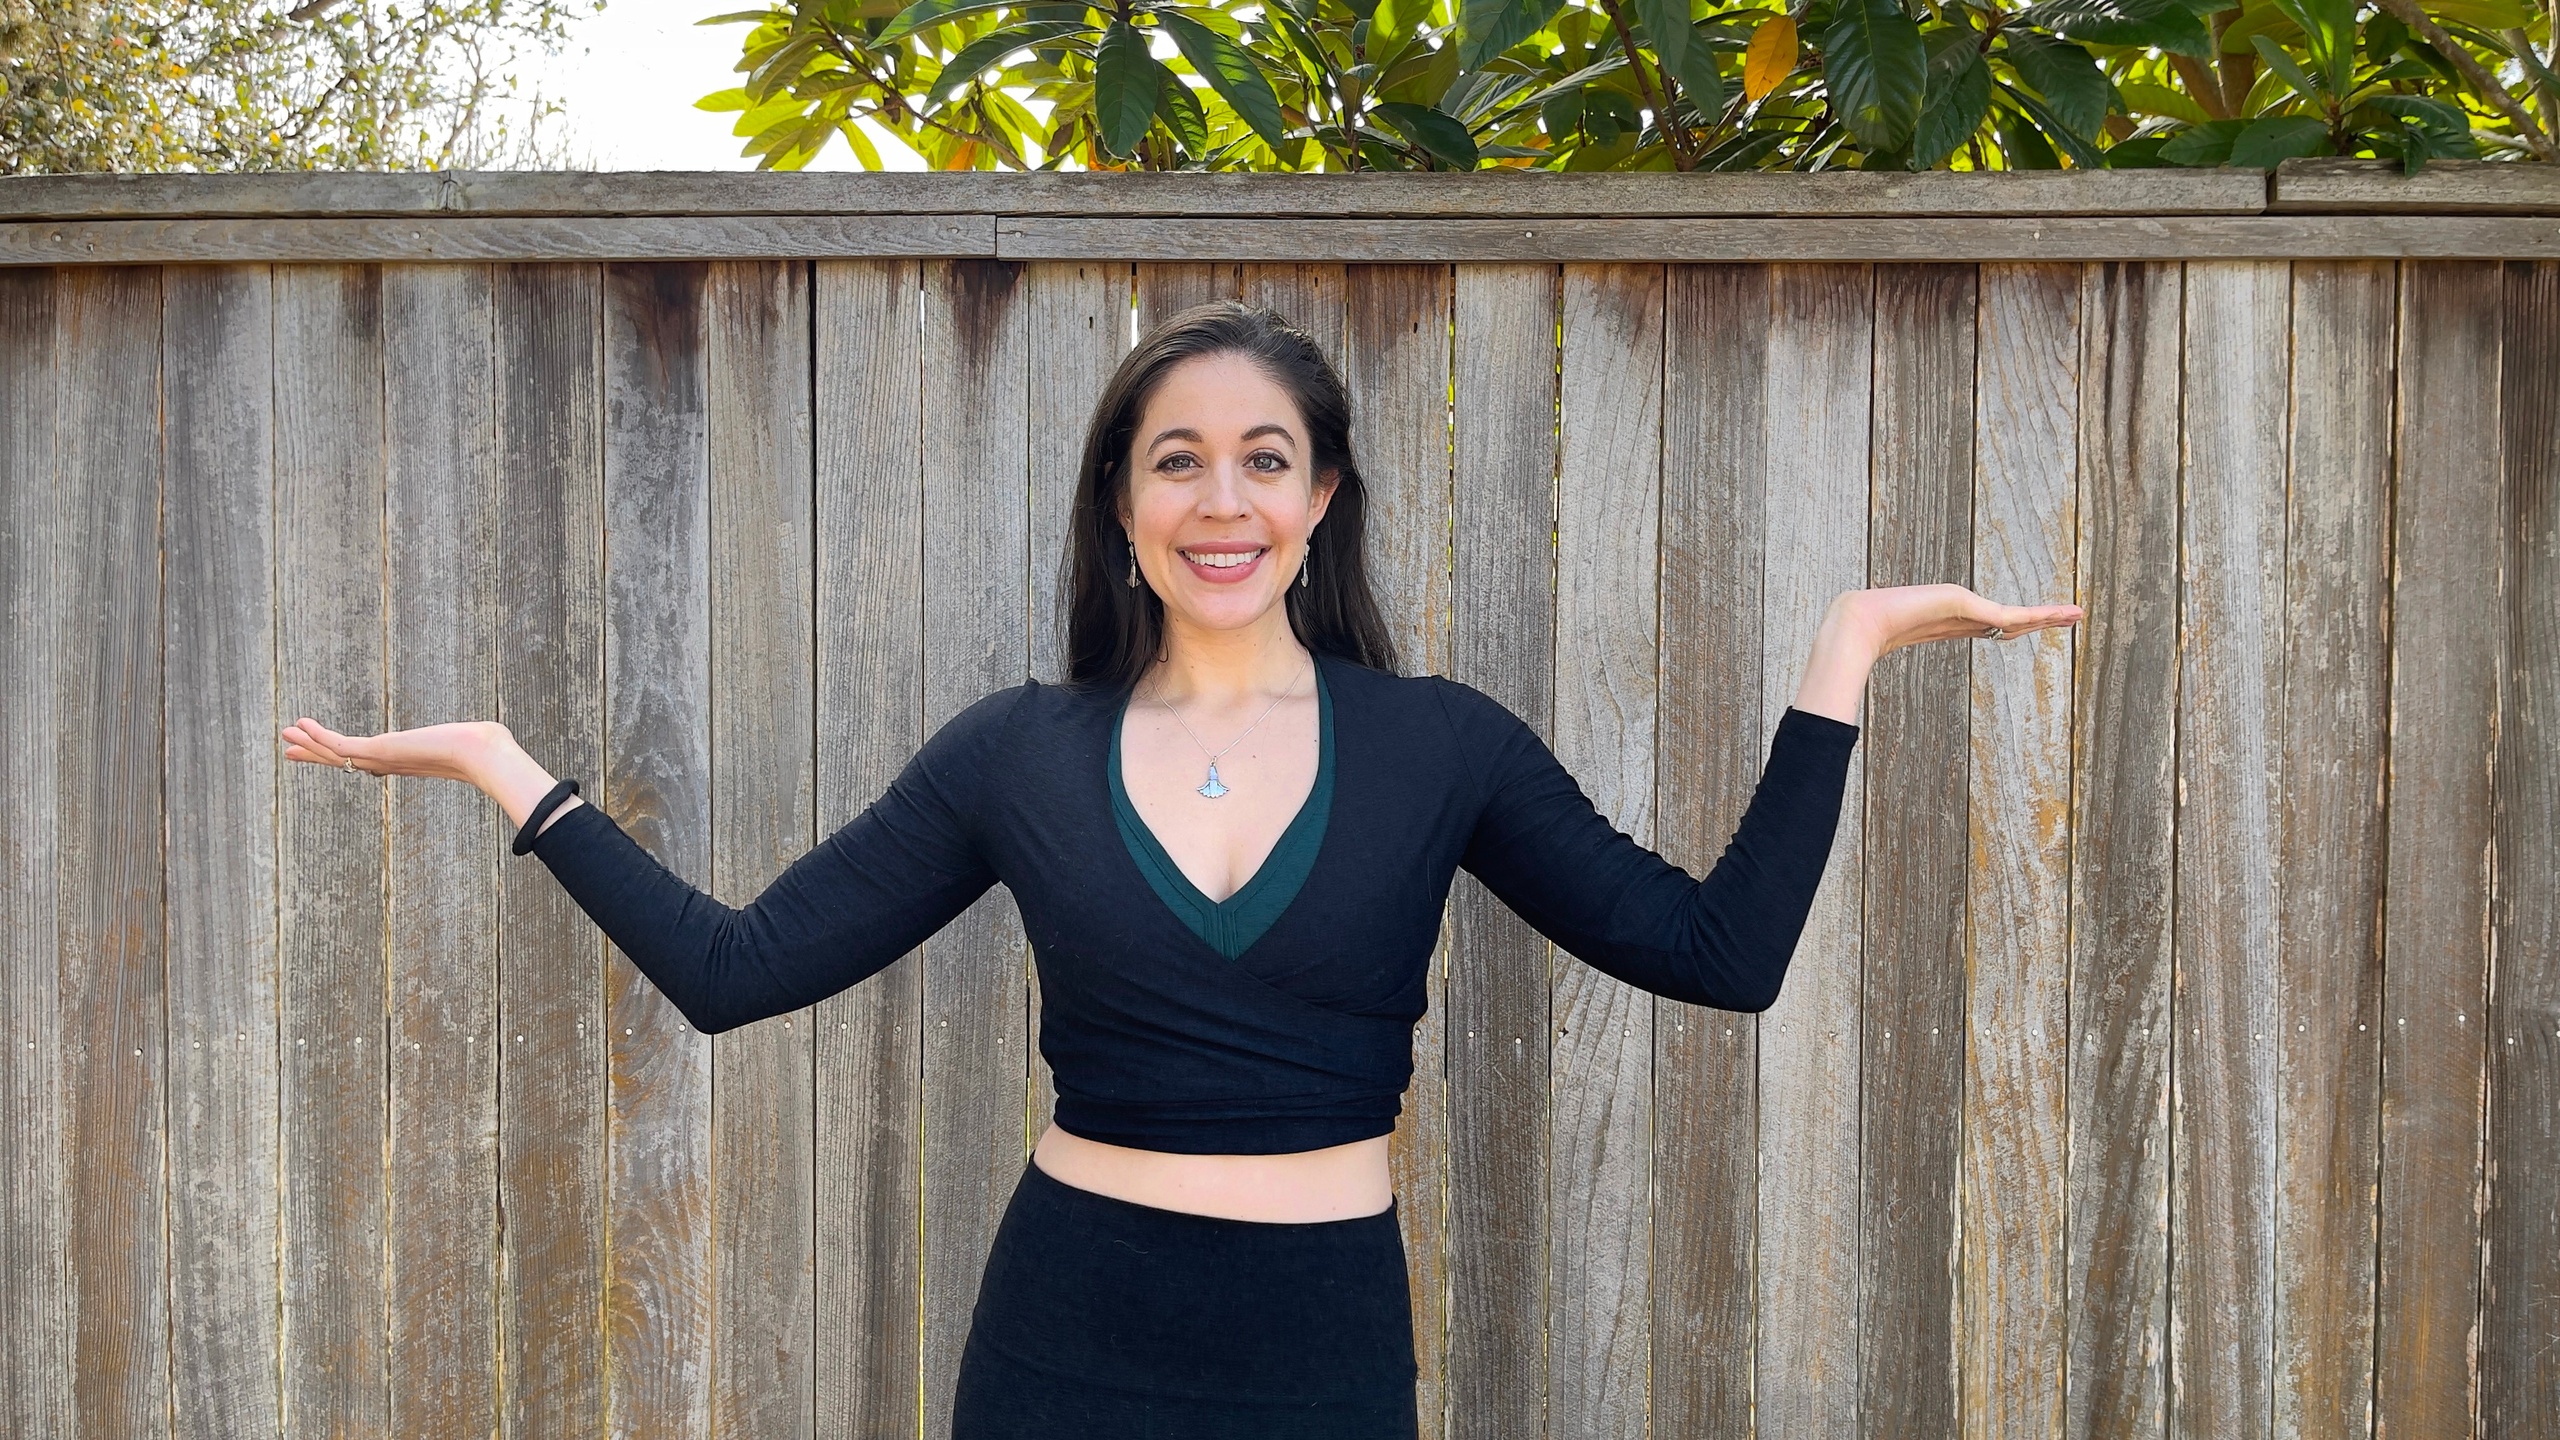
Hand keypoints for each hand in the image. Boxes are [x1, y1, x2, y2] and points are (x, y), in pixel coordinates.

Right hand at [280, 716, 509, 784]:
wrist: (483, 754)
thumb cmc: (485, 748)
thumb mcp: (472, 739)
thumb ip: (475, 738)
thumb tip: (501, 733)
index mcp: (405, 762)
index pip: (365, 760)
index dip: (342, 756)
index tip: (326, 754)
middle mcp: (389, 764)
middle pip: (343, 760)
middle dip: (317, 753)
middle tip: (291, 750)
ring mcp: (382, 759)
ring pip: (336, 753)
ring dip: (310, 742)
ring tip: (286, 734)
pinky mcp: (379, 751)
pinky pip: (339, 744)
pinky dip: (319, 735)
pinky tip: (302, 724)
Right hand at [1792, 584, 2083, 723]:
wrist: (1853, 625)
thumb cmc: (1857, 647)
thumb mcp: (1874, 671)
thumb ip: (1863, 689)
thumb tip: (1839, 715)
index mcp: (1943, 625)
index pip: (1986, 624)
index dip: (2010, 624)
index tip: (2026, 626)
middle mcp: (1957, 613)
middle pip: (2007, 618)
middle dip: (2039, 617)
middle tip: (2071, 615)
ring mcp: (1960, 607)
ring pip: (2014, 615)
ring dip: (2046, 615)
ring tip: (2074, 614)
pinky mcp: (1962, 604)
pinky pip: (2006, 615)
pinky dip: (2033, 616)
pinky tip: (2055, 617)